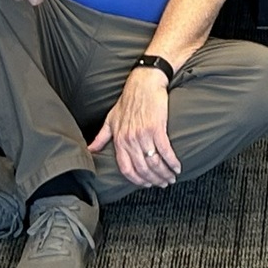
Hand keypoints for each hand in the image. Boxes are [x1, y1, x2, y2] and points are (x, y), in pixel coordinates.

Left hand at [88, 70, 179, 187]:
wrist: (144, 82)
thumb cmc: (128, 99)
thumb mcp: (111, 119)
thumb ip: (101, 137)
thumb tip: (90, 150)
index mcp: (119, 140)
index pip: (127, 168)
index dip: (137, 180)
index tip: (146, 184)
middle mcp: (130, 140)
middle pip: (142, 168)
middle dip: (154, 179)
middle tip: (163, 184)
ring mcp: (144, 134)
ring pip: (154, 162)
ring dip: (164, 173)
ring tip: (171, 177)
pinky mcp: (157, 127)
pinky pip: (165, 150)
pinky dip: (172, 161)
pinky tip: (177, 167)